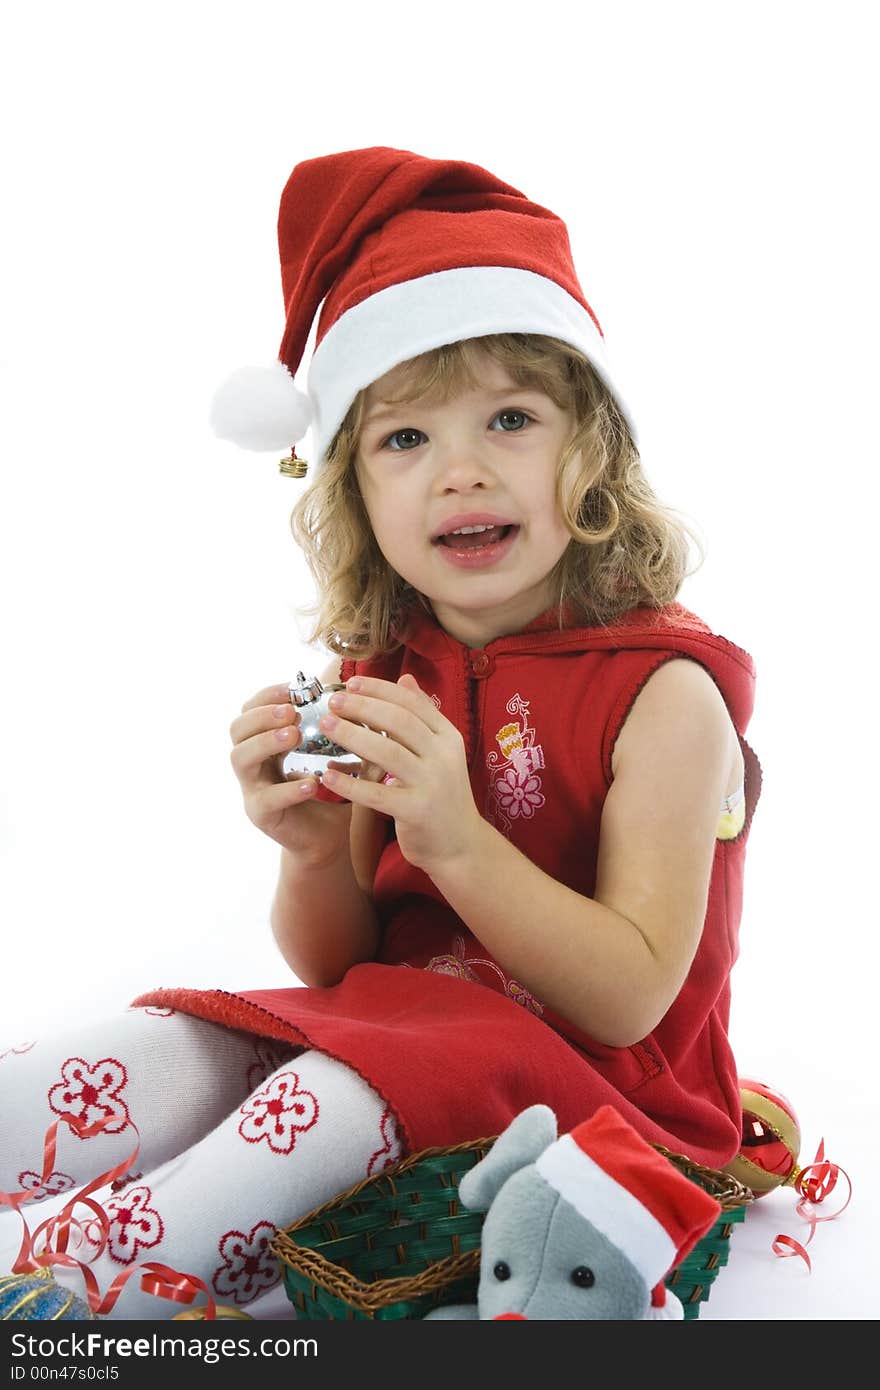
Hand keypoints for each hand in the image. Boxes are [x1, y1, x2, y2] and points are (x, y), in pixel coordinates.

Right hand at [229, 683, 352, 866]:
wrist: (328, 839)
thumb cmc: (331, 793)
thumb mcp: (338, 758)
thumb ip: (350, 735)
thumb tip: (373, 706)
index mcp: (267, 744)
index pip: (252, 710)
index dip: (267, 696)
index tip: (292, 687)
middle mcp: (254, 763)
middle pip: (237, 729)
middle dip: (262, 715)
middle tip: (291, 711)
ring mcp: (252, 789)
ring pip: (240, 758)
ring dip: (266, 742)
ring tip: (294, 735)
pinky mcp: (260, 815)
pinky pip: (266, 799)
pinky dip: (287, 789)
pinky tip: (310, 783)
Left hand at [316, 673, 482, 876]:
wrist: (459, 845)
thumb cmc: (442, 795)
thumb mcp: (440, 752)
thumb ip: (422, 716)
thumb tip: (405, 677)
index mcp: (449, 737)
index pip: (413, 703)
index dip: (380, 689)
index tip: (352, 682)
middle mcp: (444, 757)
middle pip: (399, 721)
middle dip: (362, 707)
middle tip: (333, 702)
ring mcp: (432, 784)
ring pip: (386, 752)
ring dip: (352, 736)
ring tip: (326, 726)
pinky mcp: (416, 812)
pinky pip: (376, 793)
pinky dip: (349, 783)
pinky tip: (327, 775)